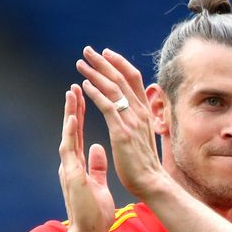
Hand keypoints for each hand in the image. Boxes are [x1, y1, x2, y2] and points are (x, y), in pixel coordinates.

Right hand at [58, 84, 114, 231]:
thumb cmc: (94, 212)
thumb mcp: (98, 183)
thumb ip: (96, 165)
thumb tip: (98, 148)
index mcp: (78, 164)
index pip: (79, 133)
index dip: (81, 114)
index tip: (84, 94)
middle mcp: (71, 163)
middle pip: (71, 129)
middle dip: (73, 107)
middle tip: (75, 84)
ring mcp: (69, 169)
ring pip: (67, 135)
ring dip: (69, 114)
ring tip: (72, 93)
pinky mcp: (72, 177)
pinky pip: (70, 152)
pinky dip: (71, 134)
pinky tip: (73, 119)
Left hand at [76, 46, 164, 198]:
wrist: (150, 181)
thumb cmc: (145, 163)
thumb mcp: (144, 135)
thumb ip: (139, 119)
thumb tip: (135, 109)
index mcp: (145, 112)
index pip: (133, 79)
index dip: (119, 63)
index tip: (106, 53)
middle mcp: (140, 112)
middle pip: (122, 78)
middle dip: (103, 62)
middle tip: (87, 51)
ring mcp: (132, 121)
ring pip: (113, 89)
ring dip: (95, 73)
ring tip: (80, 64)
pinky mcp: (122, 132)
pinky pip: (108, 106)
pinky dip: (96, 93)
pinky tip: (84, 85)